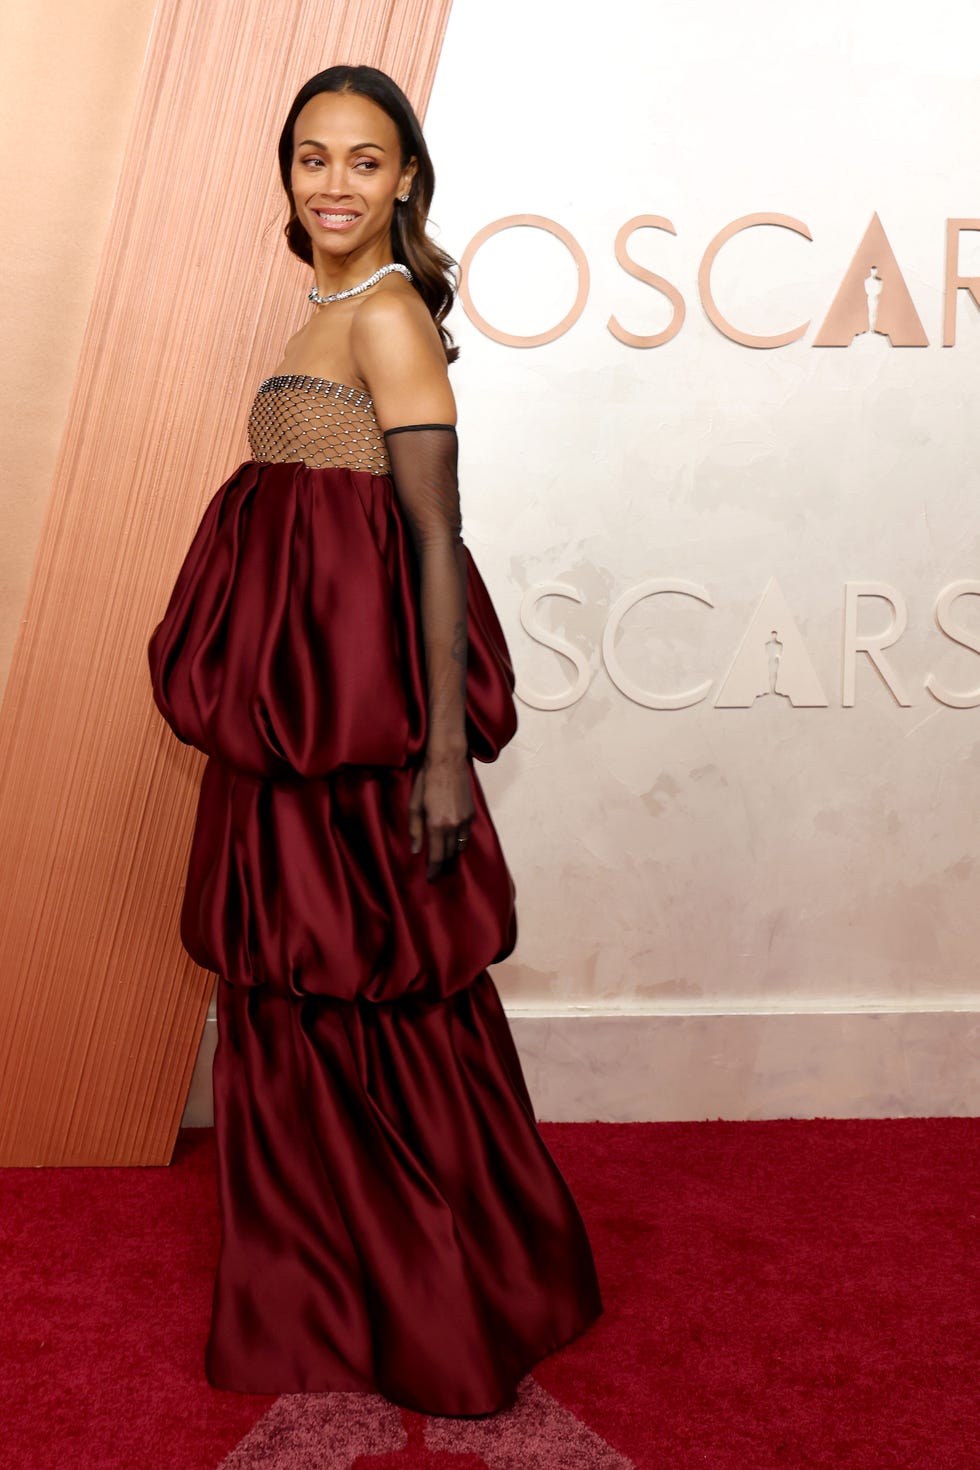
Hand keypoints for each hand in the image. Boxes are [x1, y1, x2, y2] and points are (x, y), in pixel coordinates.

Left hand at [408, 748, 474, 881]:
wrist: (447, 761)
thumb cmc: (427, 781)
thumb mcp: (414, 805)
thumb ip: (415, 830)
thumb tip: (416, 850)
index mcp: (437, 825)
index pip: (437, 857)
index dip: (433, 870)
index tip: (431, 878)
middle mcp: (453, 825)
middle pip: (449, 854)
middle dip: (442, 863)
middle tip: (435, 869)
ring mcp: (465, 820)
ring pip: (459, 846)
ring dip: (451, 854)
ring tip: (443, 857)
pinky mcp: (471, 813)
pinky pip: (466, 835)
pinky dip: (459, 841)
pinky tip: (452, 841)